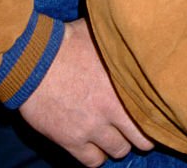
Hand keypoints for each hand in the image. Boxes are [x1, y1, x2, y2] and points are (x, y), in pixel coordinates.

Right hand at [19, 17, 153, 166]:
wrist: (31, 60)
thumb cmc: (66, 41)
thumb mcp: (99, 33)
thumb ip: (119, 41)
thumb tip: (134, 32)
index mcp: (124, 81)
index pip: (153, 111)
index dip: (154, 114)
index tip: (152, 112)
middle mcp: (112, 108)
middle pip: (141, 138)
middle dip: (140, 133)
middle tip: (135, 126)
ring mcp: (92, 127)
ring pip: (119, 151)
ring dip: (118, 144)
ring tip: (114, 134)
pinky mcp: (71, 140)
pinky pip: (93, 162)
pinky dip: (97, 156)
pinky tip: (95, 144)